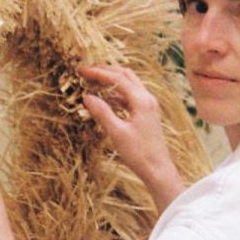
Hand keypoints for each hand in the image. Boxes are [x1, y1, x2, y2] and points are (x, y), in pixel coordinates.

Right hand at [78, 64, 180, 191]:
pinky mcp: (147, 113)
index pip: (117, 78)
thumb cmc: (138, 154)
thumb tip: (86, 96)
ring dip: (112, 80)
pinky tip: (105, 98)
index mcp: (141, 100)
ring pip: (129, 83)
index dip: (98, 72)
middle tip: (87, 70)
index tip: (81, 70)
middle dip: (106, 70)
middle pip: (125, 75)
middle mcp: (147, 98)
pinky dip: (117, 92)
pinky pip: (131, 95)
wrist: (158, 169)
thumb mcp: (116, 133)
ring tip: (93, 81)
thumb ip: (102, 112)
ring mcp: (149, 105)